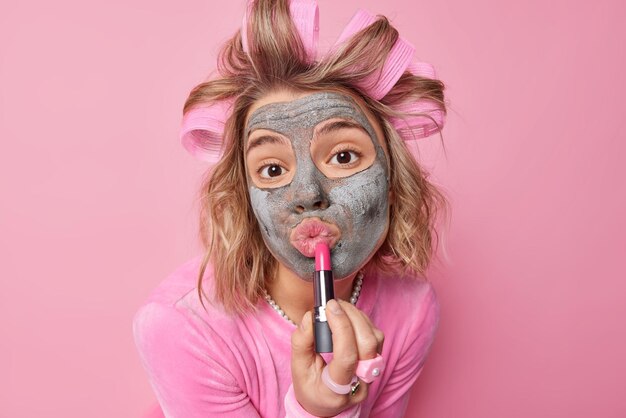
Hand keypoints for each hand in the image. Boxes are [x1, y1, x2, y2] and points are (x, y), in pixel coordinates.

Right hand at [291, 299, 384, 416]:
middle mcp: (360, 384)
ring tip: (340, 308)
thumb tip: (310, 318)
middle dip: (352, 318)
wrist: (326, 402)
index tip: (329, 308)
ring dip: (358, 317)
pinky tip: (348, 316)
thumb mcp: (297, 370)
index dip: (341, 328)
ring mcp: (371, 375)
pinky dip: (363, 321)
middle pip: (367, 345)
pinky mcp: (376, 362)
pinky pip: (376, 337)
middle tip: (334, 304)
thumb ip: (301, 344)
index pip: (347, 358)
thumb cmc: (311, 387)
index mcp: (336, 391)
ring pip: (376, 339)